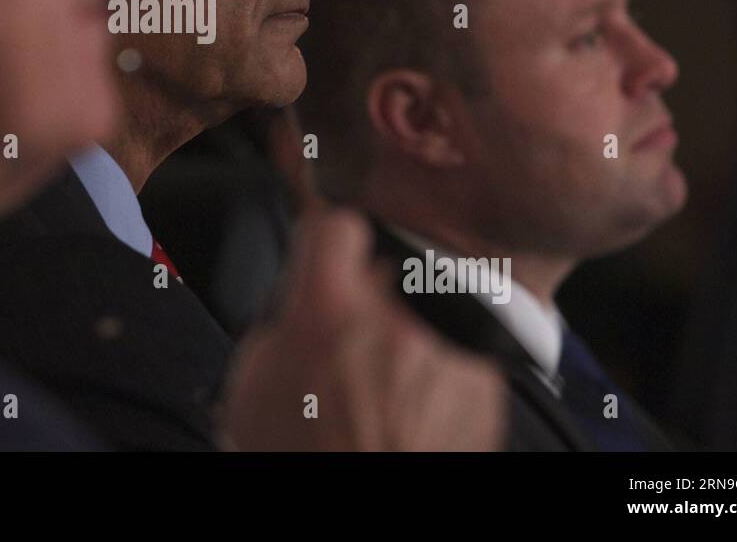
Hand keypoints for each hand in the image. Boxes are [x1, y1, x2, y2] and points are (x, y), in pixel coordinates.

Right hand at [218, 203, 505, 450]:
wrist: (369, 525)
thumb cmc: (303, 461)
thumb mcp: (254, 382)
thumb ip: (286, 321)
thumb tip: (306, 297)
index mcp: (327, 309)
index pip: (336, 225)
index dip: (325, 243)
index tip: (324, 258)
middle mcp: (395, 318)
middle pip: (385, 273)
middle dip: (368, 301)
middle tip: (347, 348)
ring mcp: (444, 352)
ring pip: (424, 315)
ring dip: (405, 341)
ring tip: (381, 395)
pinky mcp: (483, 387)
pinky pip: (456, 357)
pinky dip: (438, 378)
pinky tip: (412, 415)